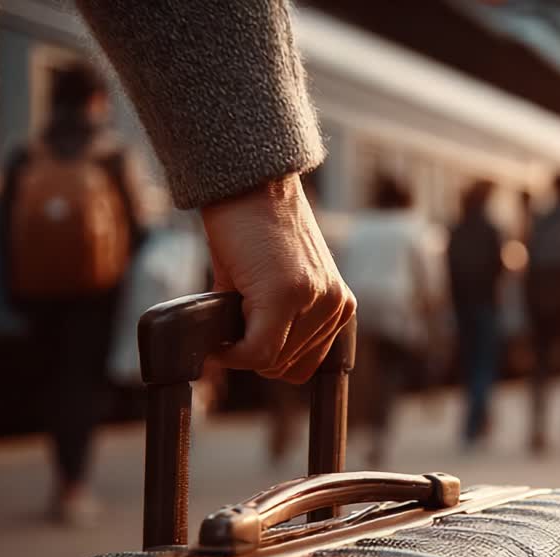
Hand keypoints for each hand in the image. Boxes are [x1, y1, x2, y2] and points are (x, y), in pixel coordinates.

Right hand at [201, 175, 354, 383]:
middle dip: (254, 354)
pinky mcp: (287, 295)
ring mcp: (315, 300)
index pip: (308, 364)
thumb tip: (249, 358)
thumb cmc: (253, 231)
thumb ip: (278, 322)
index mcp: (340, 305)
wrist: (249, 185)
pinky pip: (258, 352)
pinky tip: (219, 340)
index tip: (243, 346)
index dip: (269, 361)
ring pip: (273, 362)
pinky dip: (233, 354)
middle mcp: (336, 305)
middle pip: (289, 367)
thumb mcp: (277, 284)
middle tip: (231, 325)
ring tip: (230, 316)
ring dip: (243, 350)